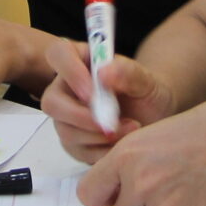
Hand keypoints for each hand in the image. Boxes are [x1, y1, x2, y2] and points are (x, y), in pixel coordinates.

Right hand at [40, 41, 172, 162]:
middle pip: (52, 102)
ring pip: (66, 131)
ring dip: (98, 135)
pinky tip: (122, 143)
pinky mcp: (74, 142)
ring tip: (131, 129)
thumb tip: (104, 74)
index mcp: (79, 60)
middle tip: (112, 123)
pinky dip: (102, 151)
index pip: (59, 54)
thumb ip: (128, 73)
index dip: (70, 72)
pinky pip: (78, 151)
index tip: (93, 91)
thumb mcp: (145, 79)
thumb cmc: (146, 91)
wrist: (153, 116)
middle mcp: (65, 88)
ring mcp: (66, 117)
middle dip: (81, 117)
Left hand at [76, 98, 205, 205]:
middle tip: (159, 200)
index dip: (104, 198)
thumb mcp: (152, 139)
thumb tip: (110, 202)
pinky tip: (201, 201)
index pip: (88, 195)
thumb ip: (127, 167)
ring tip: (183, 196)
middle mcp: (140, 184)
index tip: (117, 197)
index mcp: (125, 158)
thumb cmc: (200, 136)